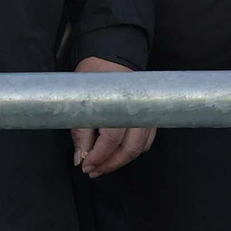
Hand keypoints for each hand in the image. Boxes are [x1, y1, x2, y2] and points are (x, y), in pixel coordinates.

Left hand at [71, 57, 154, 177]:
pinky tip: (119, 153)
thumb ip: (81, 132)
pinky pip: (146, 141)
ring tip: (103, 166)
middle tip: (93, 171)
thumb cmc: (94, 78)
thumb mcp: (81, 102)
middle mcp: (137, 109)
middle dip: (110, 164)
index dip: (98, 157)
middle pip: (129, 148)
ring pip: (140, 147)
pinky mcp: (149, 116)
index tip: (85, 166)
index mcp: (118, 103)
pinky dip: (134, 151)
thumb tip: (80, 158)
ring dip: (121, 161)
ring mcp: (146, 112)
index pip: (111, 140)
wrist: (109, 59)